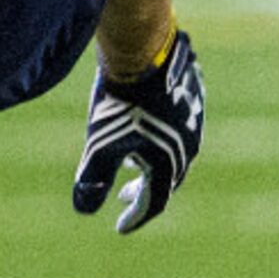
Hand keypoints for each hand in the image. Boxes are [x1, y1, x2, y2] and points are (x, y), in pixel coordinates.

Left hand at [72, 26, 203, 233]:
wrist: (143, 51)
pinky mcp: (193, 96)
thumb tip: (84, 210)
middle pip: (166, 179)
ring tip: (131, 162)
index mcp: (169, 164)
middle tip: (122, 197)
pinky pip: (178, 127)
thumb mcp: (100, 146)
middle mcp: (188, 147)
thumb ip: (93, 179)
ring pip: (174, 152)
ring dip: (152, 164)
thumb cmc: (119, 104)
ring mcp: (195, 120)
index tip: (120, 226)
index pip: (153, 203)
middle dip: (143, 192)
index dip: (135, 217)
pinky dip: (159, 138)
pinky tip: (143, 127)